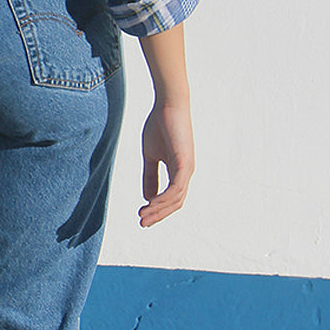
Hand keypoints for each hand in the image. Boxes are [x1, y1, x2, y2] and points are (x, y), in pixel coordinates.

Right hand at [139, 99, 193, 226]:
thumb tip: (147, 198)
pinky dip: (163, 198)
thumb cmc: (160, 126)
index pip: (171, 198)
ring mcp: (187, 169)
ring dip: (159, 210)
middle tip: (142, 223)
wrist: (168, 105)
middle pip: (175, 203)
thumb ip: (150, 176)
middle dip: (158, 215)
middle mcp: (186, 173)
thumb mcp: (151, 155)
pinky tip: (150, 203)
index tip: (142, 217)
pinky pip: (176, 188)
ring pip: (176, 199)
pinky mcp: (184, 163)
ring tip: (143, 216)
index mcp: (179, 171)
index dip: (158, 209)